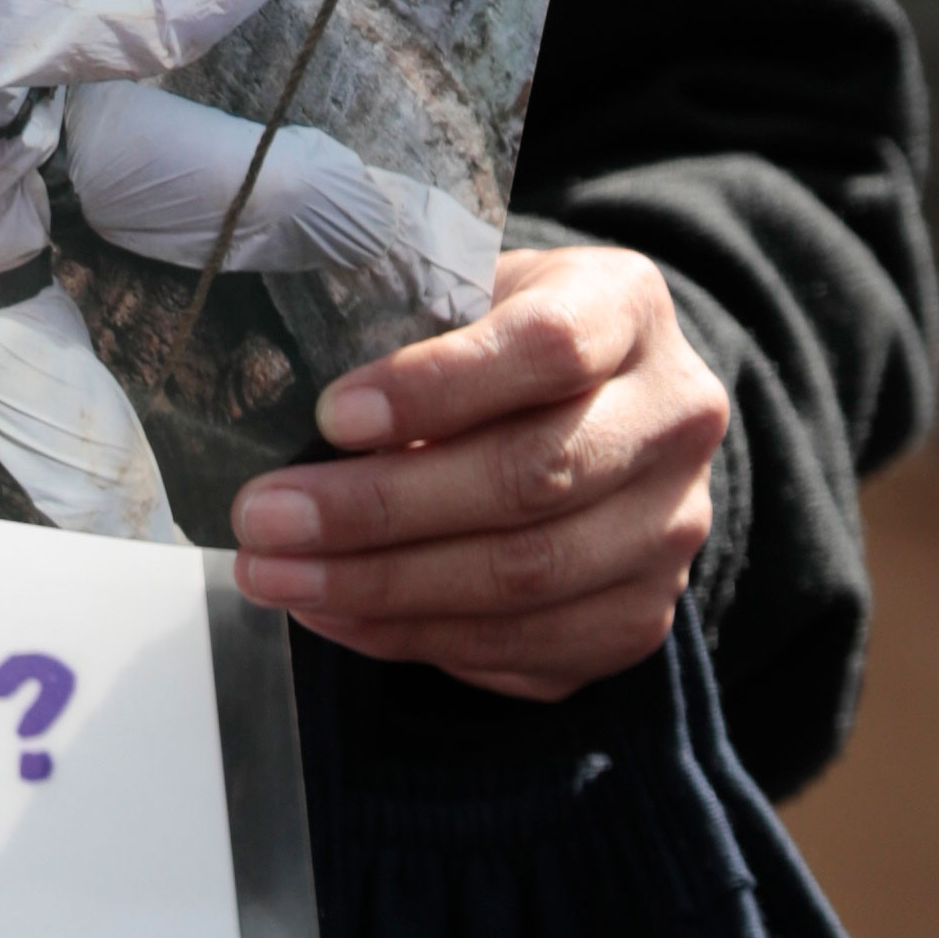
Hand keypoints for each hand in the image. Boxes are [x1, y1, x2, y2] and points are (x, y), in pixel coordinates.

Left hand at [227, 243, 726, 698]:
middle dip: (377, 507)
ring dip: (380, 585)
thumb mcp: (460, 293)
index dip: (436, 386)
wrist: (592, 408)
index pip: (546, 346)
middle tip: (265, 514)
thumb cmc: (494, 337)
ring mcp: (669, 529)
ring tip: (274, 574)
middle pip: (531, 477)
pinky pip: (521, 645)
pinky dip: (413, 635)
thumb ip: (399, 331)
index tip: (330, 415)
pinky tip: (332, 611)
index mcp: (626, 307)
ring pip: (526, 576)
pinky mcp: (638, 616)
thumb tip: (276, 404)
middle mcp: (673, 419)